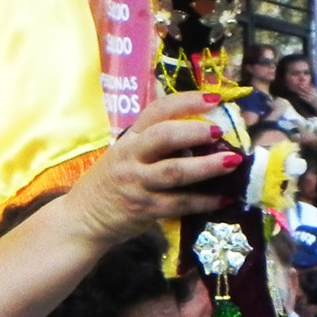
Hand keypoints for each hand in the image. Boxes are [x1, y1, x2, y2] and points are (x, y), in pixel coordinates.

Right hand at [62, 91, 236, 248]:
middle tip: (221, 131)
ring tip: (233, 161)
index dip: (186, 101)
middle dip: (195, 131)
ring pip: (174, 171)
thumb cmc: (111, 183)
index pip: (156, 111)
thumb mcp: (126, 155)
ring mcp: (137, 183)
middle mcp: (131, 157)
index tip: (215, 98)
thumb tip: (202, 131)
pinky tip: (225, 199)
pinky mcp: (144, 209)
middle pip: (164, 137)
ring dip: (206, 166)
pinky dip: (204, 202)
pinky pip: (178, 204)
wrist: (83, 218)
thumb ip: (155, 143)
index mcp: (129, 139)